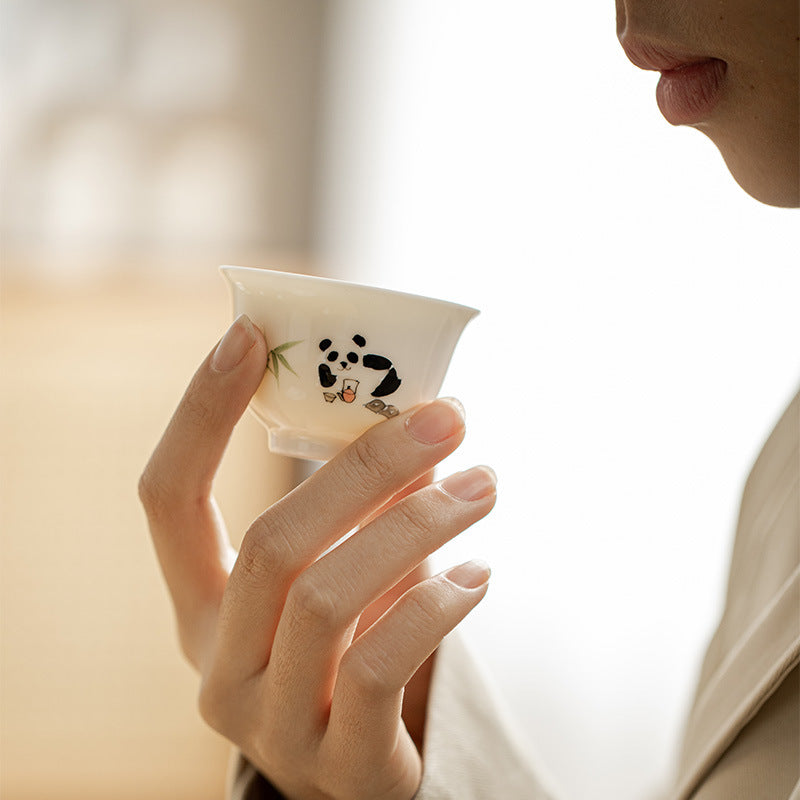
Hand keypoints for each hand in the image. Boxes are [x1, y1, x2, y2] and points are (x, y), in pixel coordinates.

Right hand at [138, 315, 494, 799]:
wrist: (363, 771)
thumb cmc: (351, 646)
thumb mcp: (342, 569)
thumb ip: (367, 503)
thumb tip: (430, 417)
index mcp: (200, 604)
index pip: (169, 498)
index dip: (199, 413)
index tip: (248, 334)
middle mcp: (216, 662)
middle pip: (272, 541)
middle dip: (365, 466)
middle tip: (448, 418)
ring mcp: (268, 720)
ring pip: (326, 597)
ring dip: (418, 524)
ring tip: (484, 484)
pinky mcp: (337, 762)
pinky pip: (378, 667)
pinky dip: (435, 605)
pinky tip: (480, 574)